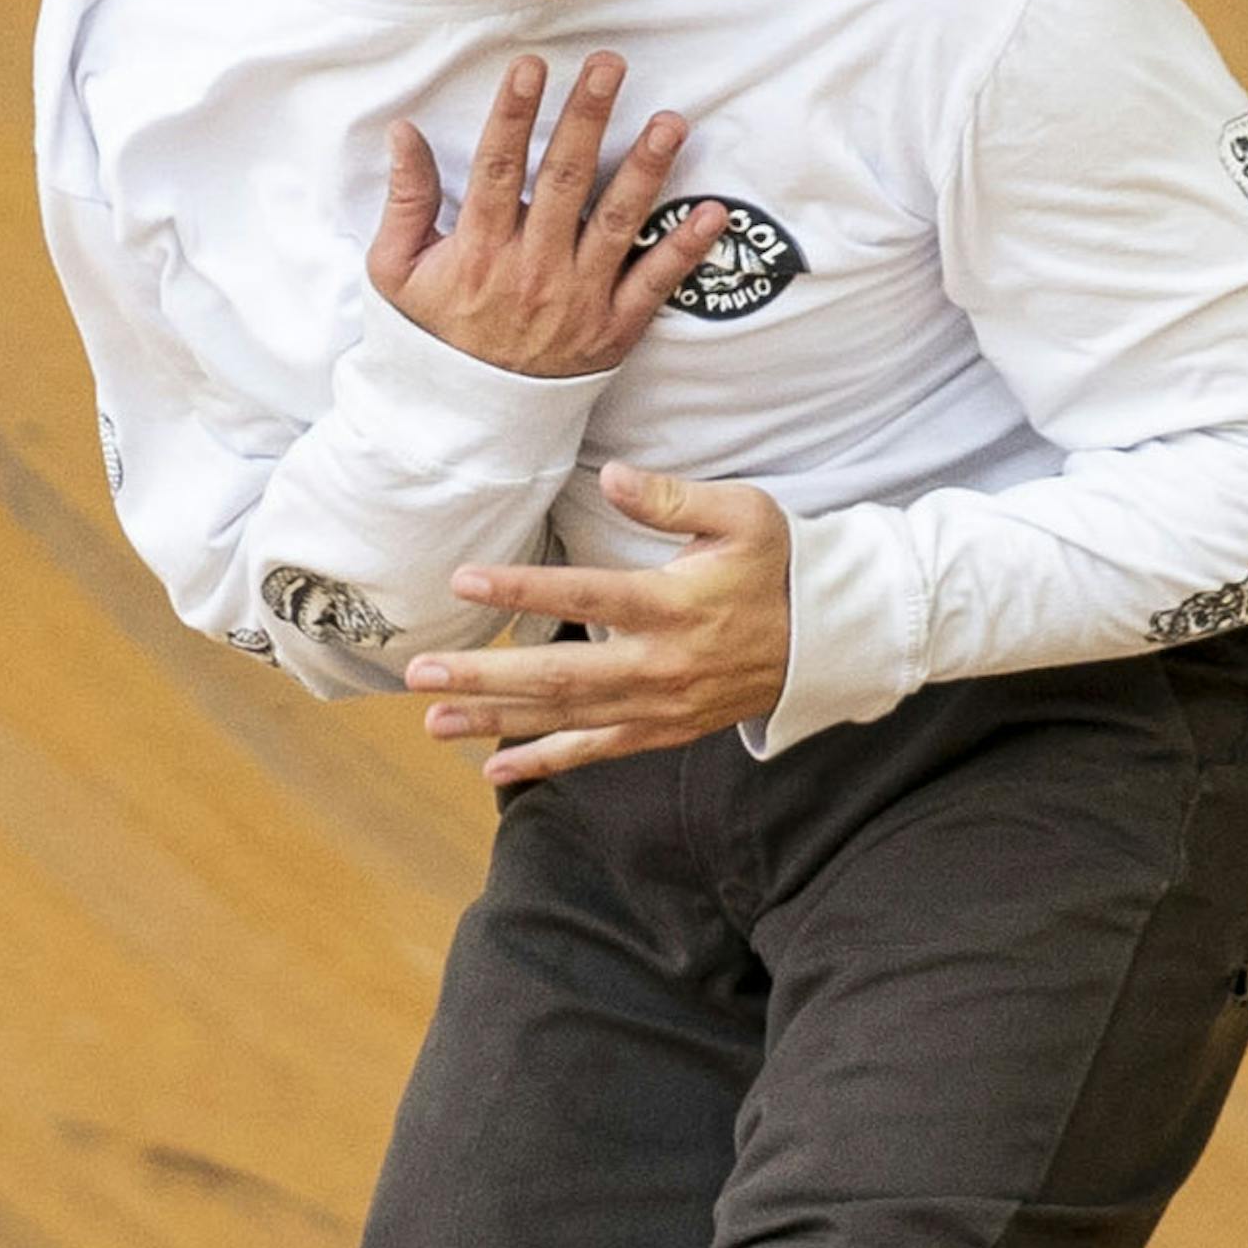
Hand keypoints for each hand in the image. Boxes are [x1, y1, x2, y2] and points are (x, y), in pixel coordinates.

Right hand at [369, 52, 729, 376]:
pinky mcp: (613, 328)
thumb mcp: (396, 273)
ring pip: (616, 222)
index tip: (531, 67)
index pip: (498, 168)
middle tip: (610, 66)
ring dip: (646, 169)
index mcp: (479, 250)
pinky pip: (654, 283)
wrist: (466, 420)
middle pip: (565, 180)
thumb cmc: (433, 335)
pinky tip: (714, 212)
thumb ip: (406, 200)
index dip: (514, 114)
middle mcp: (533, 269)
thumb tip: (403, 131)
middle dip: (588, 117)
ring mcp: (578, 299)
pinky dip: (686, 249)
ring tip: (670, 121)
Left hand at [405, 464, 793, 781]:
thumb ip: (674, 499)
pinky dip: (545, 763)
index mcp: (676, 605)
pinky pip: (596, 752)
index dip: (524, 590)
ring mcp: (660, 706)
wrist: (825, 641)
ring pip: (567, 719)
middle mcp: (662, 664)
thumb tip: (613, 477)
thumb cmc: (777, 566)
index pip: (588, 597)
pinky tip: (494, 770)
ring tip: (433, 720)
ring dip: (497, 721)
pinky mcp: (662, 730)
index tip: (465, 582)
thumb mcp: (743, 514)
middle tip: (422, 671)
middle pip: (561, 676)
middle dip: (486, 677)